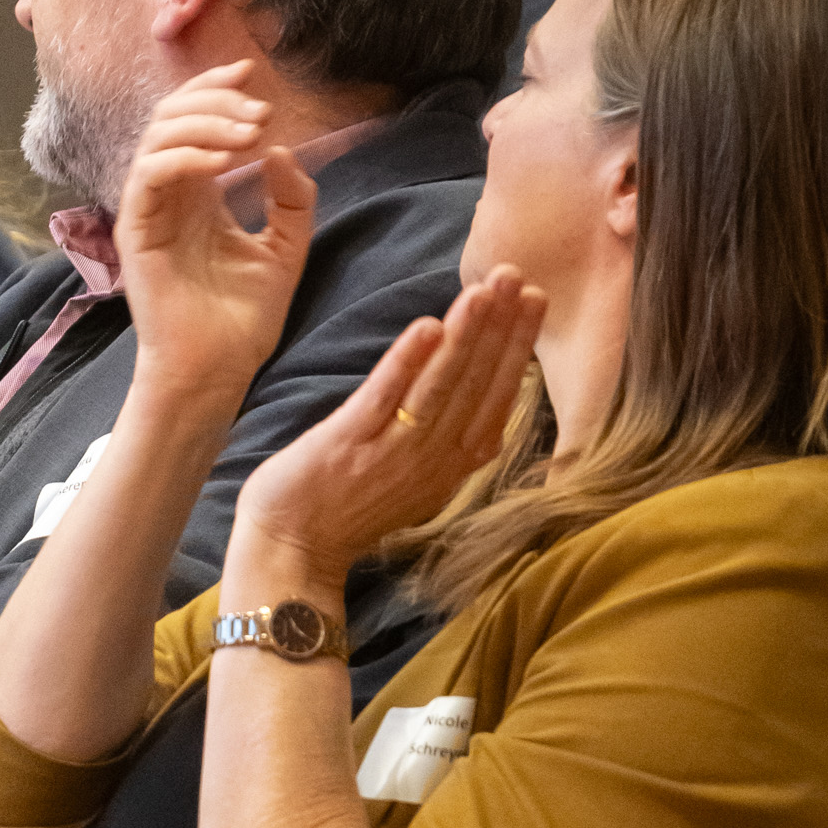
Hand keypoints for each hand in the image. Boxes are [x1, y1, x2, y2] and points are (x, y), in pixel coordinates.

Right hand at [110, 64, 316, 414]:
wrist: (217, 371)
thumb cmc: (242, 320)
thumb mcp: (285, 249)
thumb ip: (291, 200)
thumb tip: (282, 152)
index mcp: (198, 192)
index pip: (194, 119)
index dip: (217, 86)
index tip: (254, 71)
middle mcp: (168, 194)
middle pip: (172, 116)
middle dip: (216, 99)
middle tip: (261, 109)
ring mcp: (148, 211)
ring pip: (158, 137)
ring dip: (206, 123)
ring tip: (250, 131)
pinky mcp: (135, 231)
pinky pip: (150, 174)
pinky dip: (186, 156)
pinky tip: (224, 160)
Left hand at [226, 265, 545, 591]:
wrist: (292, 550)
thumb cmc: (348, 507)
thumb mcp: (416, 478)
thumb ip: (448, 438)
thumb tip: (475, 385)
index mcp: (453, 464)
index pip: (496, 396)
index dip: (516, 347)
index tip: (534, 301)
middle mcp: (433, 459)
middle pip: (476, 385)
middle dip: (501, 328)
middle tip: (517, 277)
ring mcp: (392, 453)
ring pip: (440, 387)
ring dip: (466, 336)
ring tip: (484, 290)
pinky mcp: (349, 445)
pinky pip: (385, 398)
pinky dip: (408, 362)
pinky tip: (428, 327)